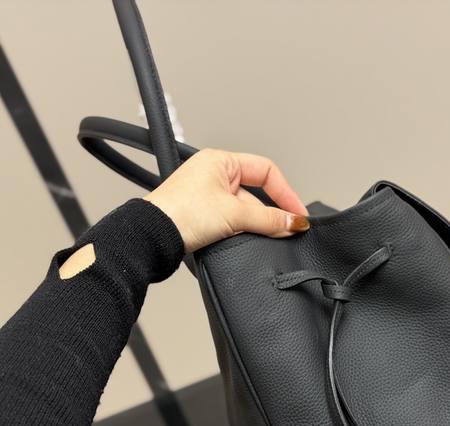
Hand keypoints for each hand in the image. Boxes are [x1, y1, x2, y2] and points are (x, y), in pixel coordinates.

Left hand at [144, 148, 309, 252]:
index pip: (266, 171)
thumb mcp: (234, 214)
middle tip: (283, 230)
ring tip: (256, 236)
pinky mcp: (202, 215)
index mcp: (220, 161)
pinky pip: (232, 221)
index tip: (297, 213)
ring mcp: (207, 196)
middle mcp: (213, 175)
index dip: (285, 192)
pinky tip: (240, 241)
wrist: (152, 237)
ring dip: (253, 225)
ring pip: (245, 210)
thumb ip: (269, 220)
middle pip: (257, 194)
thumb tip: (294, 222)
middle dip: (268, 214)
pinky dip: (240, 232)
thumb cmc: (180, 213)